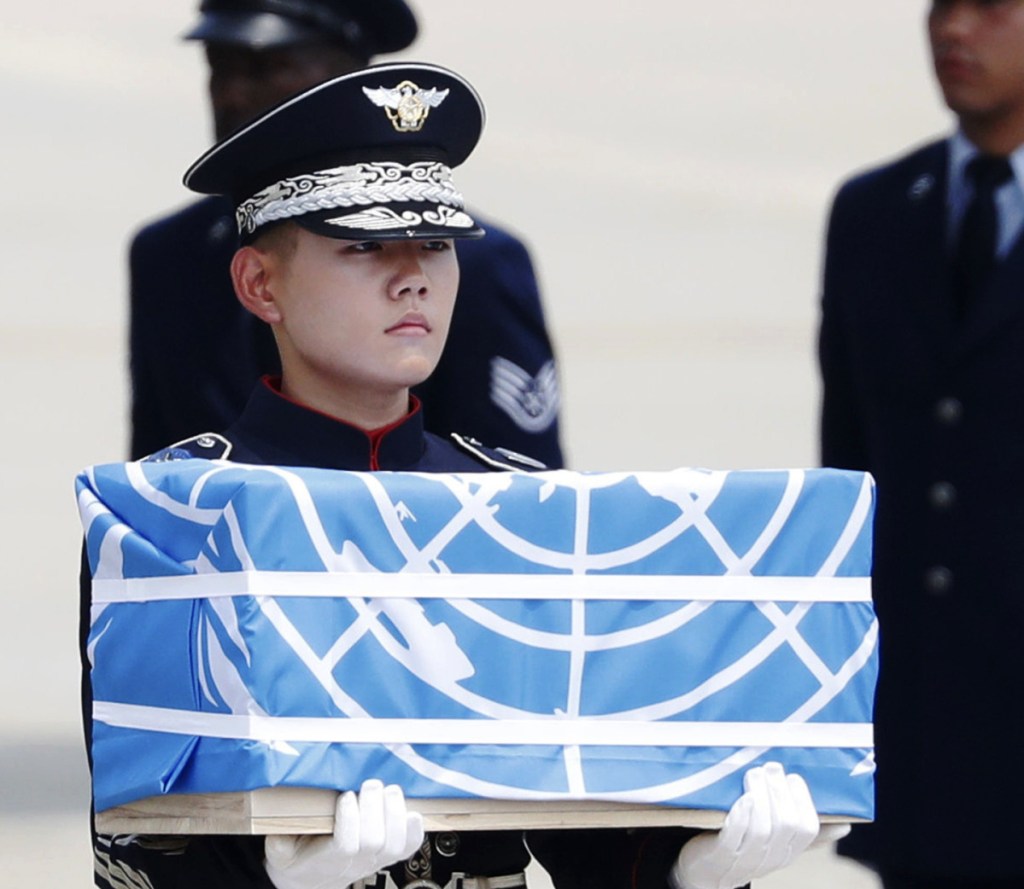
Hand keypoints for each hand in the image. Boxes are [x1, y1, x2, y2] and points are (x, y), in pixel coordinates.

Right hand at [265, 779, 423, 888]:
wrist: (314, 877)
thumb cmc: (300, 856)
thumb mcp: (280, 851)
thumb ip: (278, 841)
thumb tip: (278, 829)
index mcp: (329, 859)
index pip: (346, 845)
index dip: (350, 820)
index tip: (345, 797)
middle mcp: (357, 862)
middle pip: (374, 841)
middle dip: (375, 809)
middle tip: (370, 784)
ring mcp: (376, 860)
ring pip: (394, 843)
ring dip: (395, 813)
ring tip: (389, 790)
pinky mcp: (389, 855)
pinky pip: (408, 848)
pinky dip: (415, 830)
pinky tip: (412, 812)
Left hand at [670, 762, 845, 888]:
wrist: (709, 872)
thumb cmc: (748, 846)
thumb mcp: (778, 842)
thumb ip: (806, 832)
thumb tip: (845, 825)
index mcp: (789, 851)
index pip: (808, 828)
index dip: (802, 800)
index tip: (792, 777)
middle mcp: (772, 857)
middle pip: (787, 824)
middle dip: (780, 791)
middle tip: (771, 767)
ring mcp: (748, 858)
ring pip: (763, 828)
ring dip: (760, 796)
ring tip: (754, 774)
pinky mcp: (722, 854)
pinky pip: (736, 835)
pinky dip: (741, 814)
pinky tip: (742, 797)